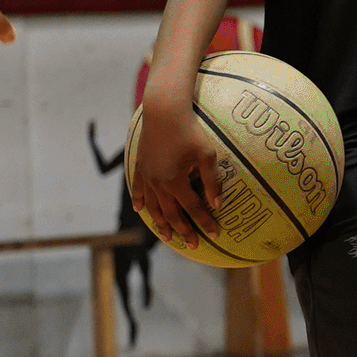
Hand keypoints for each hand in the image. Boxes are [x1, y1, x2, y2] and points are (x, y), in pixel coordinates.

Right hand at [128, 93, 230, 255]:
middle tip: (193, 245)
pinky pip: (137, 188)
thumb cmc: (189, 130)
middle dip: (184, 230)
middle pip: (172, 213)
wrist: (163, 110)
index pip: (194, 208)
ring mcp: (146, 175)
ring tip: (167, 237)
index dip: (205, 223)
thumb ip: (212, 180)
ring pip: (153, 206)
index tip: (215, 235)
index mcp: (175, 182)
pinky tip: (140, 210)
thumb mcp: (207, 154)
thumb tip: (218, 204)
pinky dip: (139, 200)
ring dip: (161, 223)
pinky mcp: (140, 165)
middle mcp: (158, 183)